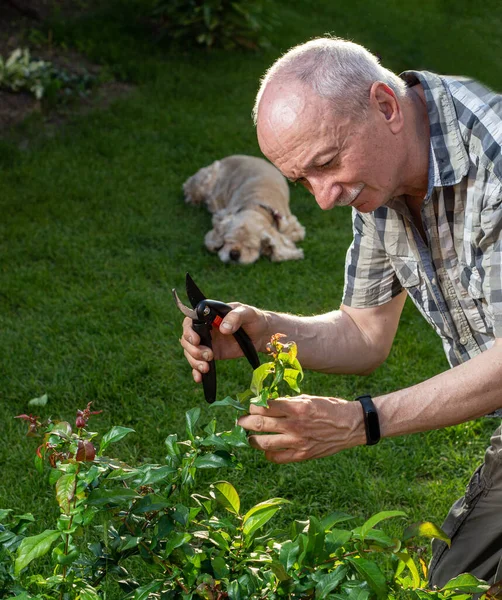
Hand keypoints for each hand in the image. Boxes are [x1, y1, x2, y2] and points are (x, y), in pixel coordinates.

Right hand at [179, 302, 267, 382]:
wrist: (262, 334)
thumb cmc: (254, 318)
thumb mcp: (247, 313)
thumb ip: (235, 317)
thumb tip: (223, 328)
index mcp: (209, 316)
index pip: (190, 322)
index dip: (189, 331)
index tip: (196, 340)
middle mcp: (205, 330)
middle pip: (187, 340)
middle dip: (193, 350)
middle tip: (208, 356)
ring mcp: (208, 343)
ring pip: (191, 353)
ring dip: (194, 362)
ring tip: (206, 368)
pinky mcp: (213, 355)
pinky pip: (199, 363)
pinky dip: (196, 371)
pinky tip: (199, 378)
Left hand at [237, 395, 365, 462]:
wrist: (351, 425)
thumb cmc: (330, 408)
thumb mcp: (308, 398)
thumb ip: (288, 403)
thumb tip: (268, 405)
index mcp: (296, 407)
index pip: (264, 407)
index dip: (253, 406)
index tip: (251, 407)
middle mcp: (294, 425)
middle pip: (259, 424)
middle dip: (245, 422)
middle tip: (240, 422)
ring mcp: (297, 442)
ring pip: (264, 443)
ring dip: (253, 440)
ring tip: (250, 438)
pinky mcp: (302, 455)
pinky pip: (277, 458)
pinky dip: (268, 454)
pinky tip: (267, 450)